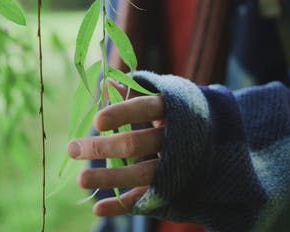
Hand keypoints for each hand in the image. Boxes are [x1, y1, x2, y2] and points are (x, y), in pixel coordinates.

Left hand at [67, 79, 164, 215]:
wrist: (217, 141)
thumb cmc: (177, 114)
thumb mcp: (161, 98)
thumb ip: (133, 91)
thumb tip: (106, 82)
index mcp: (173, 110)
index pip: (146, 107)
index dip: (122, 114)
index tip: (97, 121)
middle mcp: (176, 138)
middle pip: (136, 144)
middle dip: (102, 147)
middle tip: (72, 148)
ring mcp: (175, 166)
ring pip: (141, 174)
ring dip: (109, 178)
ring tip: (81, 180)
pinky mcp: (173, 187)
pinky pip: (146, 197)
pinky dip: (122, 205)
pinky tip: (98, 208)